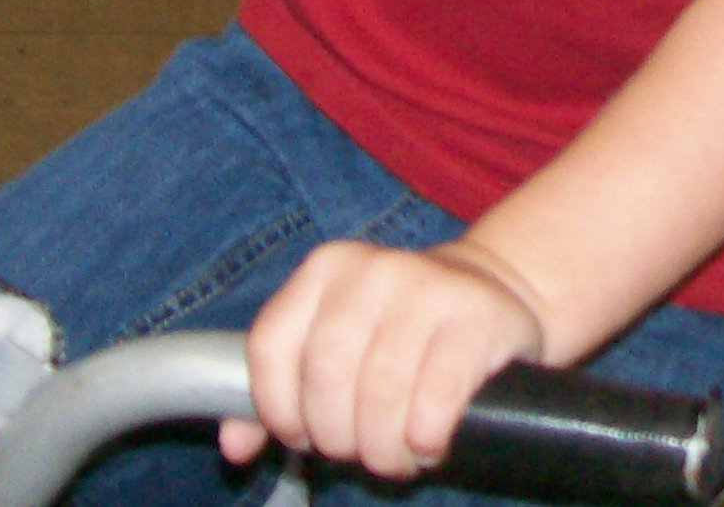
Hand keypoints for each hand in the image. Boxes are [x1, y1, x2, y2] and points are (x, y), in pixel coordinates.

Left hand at [219, 239, 546, 481]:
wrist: (488, 297)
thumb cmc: (395, 336)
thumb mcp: (331, 347)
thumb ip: (277, 393)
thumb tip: (235, 448)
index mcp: (324, 269)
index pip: (270, 347)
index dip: (278, 409)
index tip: (302, 436)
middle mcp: (372, 268)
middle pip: (325, 375)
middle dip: (336, 435)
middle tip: (358, 451)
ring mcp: (428, 287)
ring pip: (380, 393)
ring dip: (383, 448)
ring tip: (395, 455)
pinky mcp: (476, 318)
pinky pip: (436, 397)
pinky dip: (424, 437)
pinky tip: (428, 443)